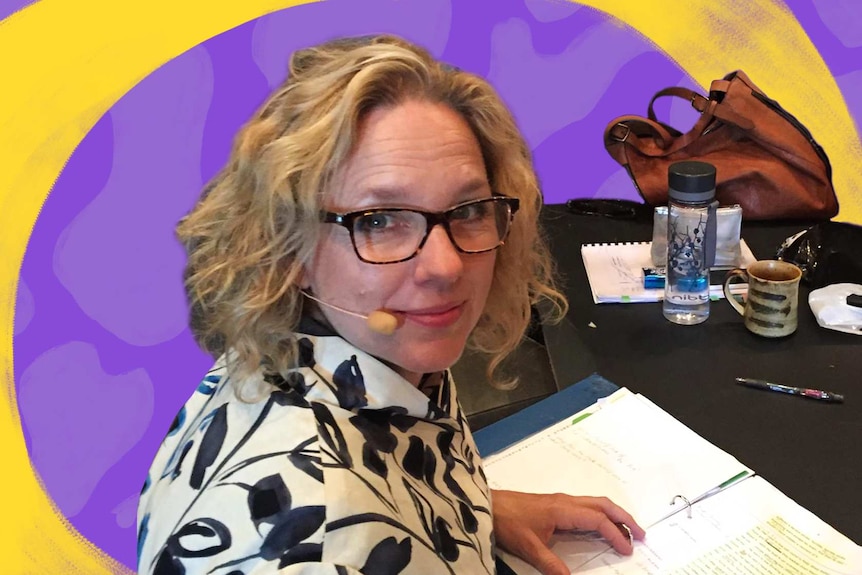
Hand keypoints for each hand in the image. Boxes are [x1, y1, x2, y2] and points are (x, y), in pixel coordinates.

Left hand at [490, 490, 645, 574]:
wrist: (488, 505)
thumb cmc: (507, 522)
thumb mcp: (529, 547)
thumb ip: (551, 565)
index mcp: (563, 509)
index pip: (598, 520)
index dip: (616, 534)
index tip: (628, 549)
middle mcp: (566, 502)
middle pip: (603, 504)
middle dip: (624, 518)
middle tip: (642, 534)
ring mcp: (560, 501)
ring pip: (595, 503)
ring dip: (613, 514)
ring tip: (627, 530)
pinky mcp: (554, 505)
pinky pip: (585, 506)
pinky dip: (600, 514)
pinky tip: (600, 526)